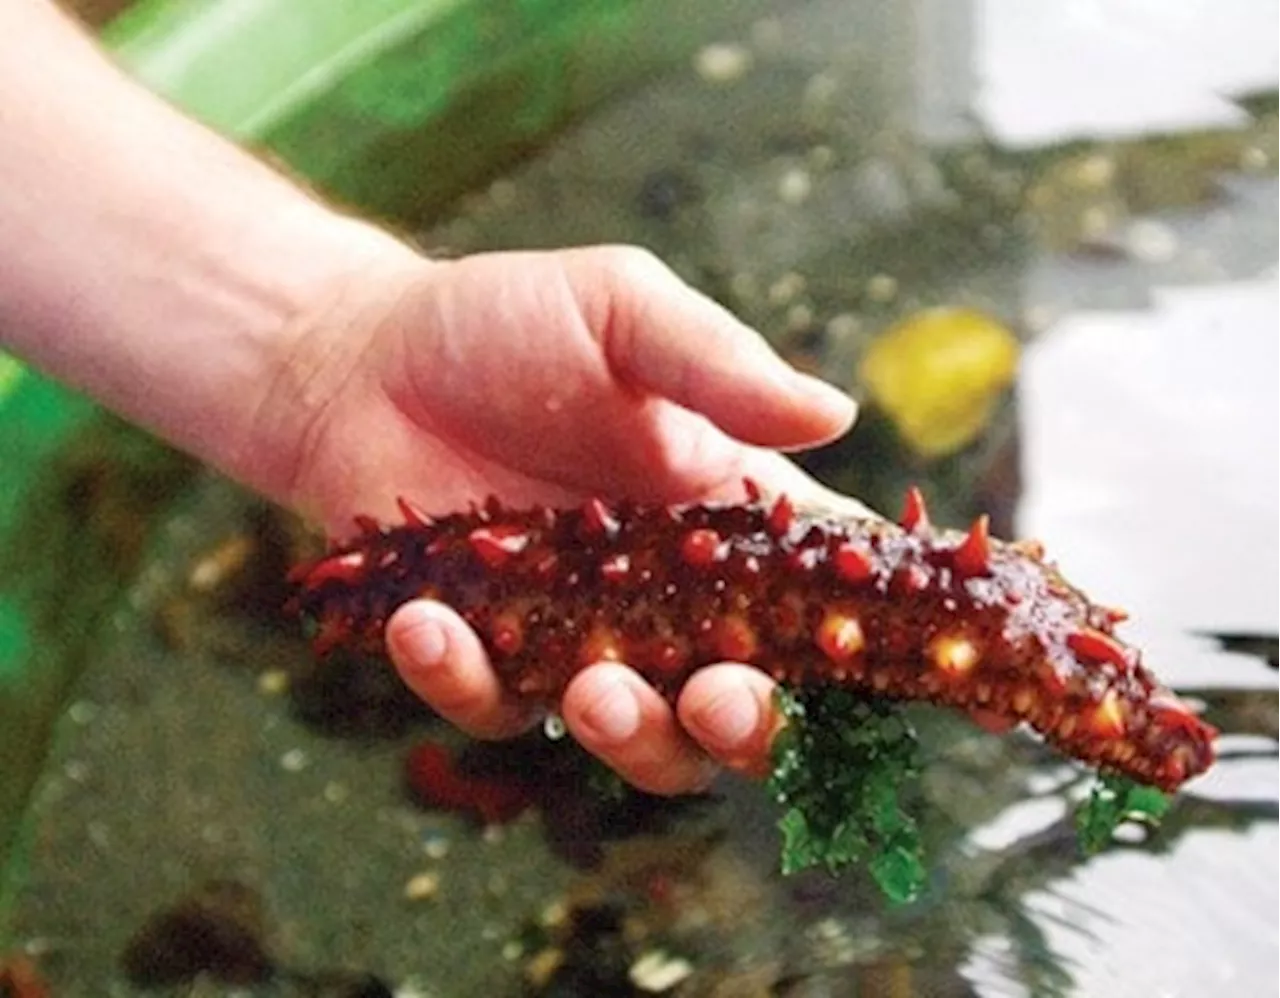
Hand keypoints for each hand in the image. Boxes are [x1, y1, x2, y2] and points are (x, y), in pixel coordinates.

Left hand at [262, 244, 862, 794]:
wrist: (365, 358)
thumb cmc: (509, 325)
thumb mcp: (623, 315)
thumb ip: (721, 368)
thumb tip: (839, 416)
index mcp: (731, 522)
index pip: (838, 600)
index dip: (906, 654)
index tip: (978, 702)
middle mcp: (673, 599)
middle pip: (747, 705)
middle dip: (750, 726)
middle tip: (718, 696)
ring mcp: (581, 641)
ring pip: (638, 741)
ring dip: (629, 733)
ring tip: (591, 689)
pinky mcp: (486, 659)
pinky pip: (494, 704)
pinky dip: (466, 681)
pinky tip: (430, 626)